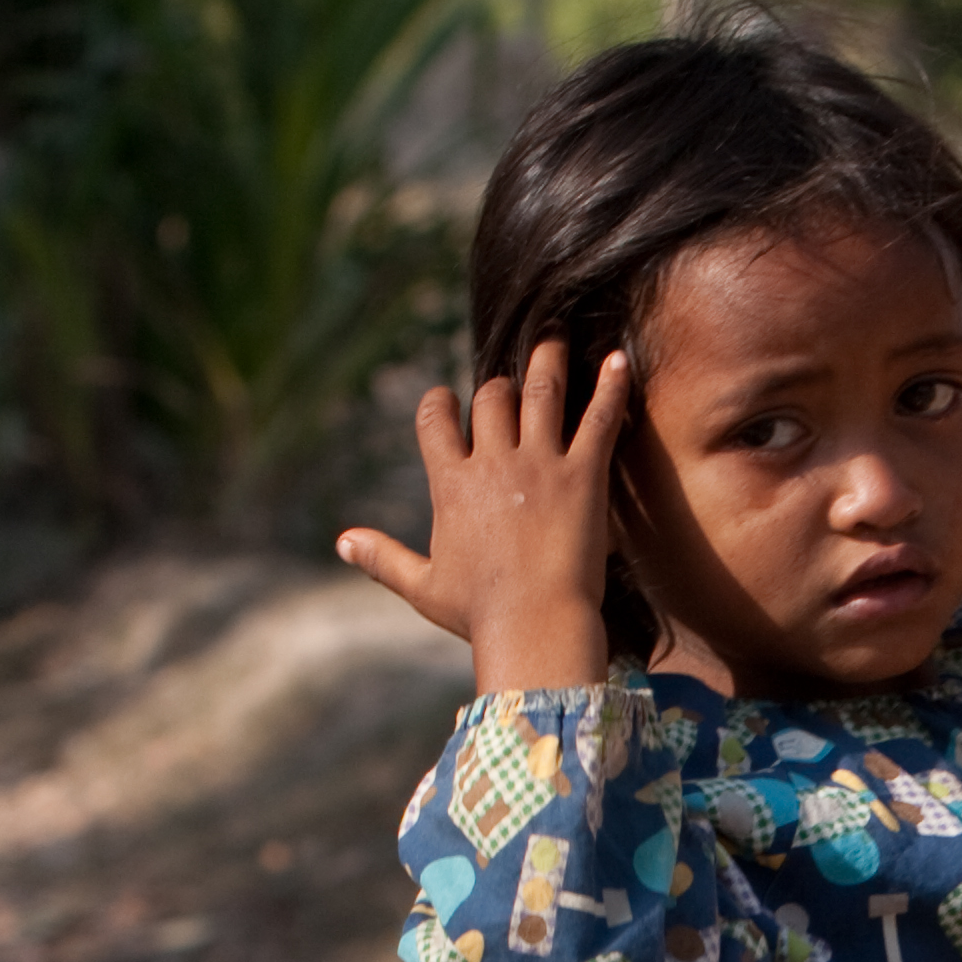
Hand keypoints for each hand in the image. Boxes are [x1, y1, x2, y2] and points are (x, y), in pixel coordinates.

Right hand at [340, 335, 629, 693]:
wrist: (535, 627)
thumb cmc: (479, 614)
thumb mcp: (422, 586)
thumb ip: (383, 558)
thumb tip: (342, 542)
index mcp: (450, 484)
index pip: (435, 420)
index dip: (439, 404)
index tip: (446, 400)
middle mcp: (493, 463)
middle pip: (493, 397)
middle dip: (499, 386)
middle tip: (511, 382)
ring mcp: (540, 464)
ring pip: (542, 392)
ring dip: (547, 358)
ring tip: (555, 335)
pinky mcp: (584, 475)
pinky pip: (599, 418)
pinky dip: (610, 385)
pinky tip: (619, 359)